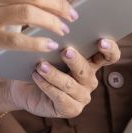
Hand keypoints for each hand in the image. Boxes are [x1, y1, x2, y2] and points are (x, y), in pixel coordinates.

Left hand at [0, 38, 120, 117]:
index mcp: (91, 62)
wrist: (22, 85)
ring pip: (70, 84)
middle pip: (86, 70)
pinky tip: (36, 76)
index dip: (109, 49)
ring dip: (54, 74)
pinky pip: (59, 97)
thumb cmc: (39, 62)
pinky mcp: (70, 109)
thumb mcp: (50, 49)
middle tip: (65, 51)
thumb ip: (59, 39)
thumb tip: (57, 24)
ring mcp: (81, 96)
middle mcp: (89, 79)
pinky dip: (46, 85)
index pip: (109, 56)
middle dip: (76, 60)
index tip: (101, 41)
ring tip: (40, 65)